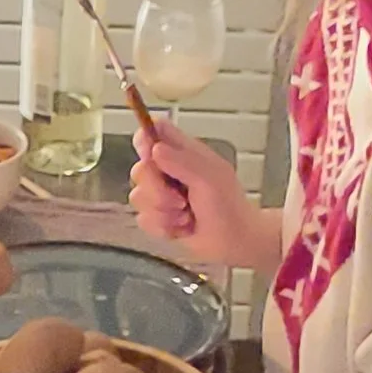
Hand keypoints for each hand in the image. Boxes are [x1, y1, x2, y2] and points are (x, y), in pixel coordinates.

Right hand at [128, 123, 272, 268]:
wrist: (234, 241)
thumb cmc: (229, 206)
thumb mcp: (210, 178)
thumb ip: (182, 161)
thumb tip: (155, 149)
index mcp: (183, 152)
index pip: (153, 131)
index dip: (145, 141)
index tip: (153, 160)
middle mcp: (168, 170)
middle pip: (140, 169)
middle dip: (157, 192)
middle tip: (181, 201)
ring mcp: (161, 193)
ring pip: (138, 197)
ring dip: (163, 213)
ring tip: (186, 216)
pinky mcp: (158, 216)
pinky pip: (143, 219)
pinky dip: (163, 227)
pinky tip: (181, 228)